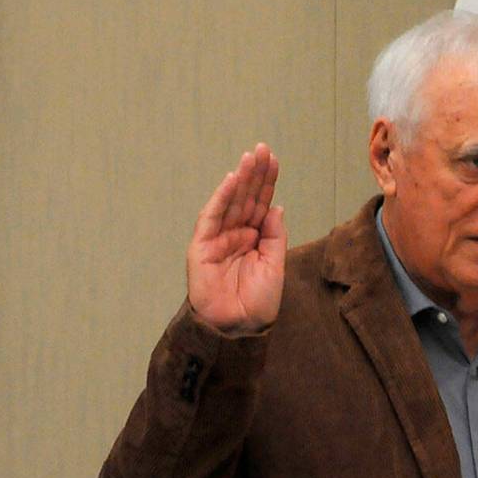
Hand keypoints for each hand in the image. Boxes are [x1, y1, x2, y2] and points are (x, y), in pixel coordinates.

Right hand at [186, 143, 286, 331]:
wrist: (239, 328)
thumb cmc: (256, 303)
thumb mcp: (275, 266)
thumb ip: (274, 236)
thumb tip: (276, 207)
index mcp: (253, 239)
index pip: (260, 204)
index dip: (266, 183)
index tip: (274, 161)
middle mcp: (235, 235)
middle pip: (246, 198)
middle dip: (254, 173)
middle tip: (263, 149)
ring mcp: (218, 239)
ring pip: (230, 203)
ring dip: (240, 179)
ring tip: (250, 157)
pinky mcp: (202, 247)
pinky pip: (212, 218)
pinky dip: (220, 198)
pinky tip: (231, 180)